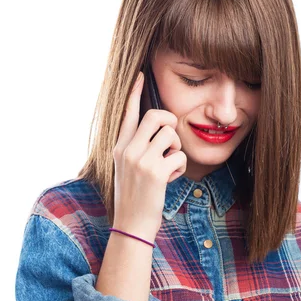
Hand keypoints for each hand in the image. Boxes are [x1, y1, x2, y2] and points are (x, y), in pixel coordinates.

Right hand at [112, 71, 186, 238]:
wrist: (131, 225)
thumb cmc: (134, 198)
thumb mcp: (126, 170)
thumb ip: (136, 148)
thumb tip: (157, 131)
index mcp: (120, 147)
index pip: (128, 114)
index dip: (135, 93)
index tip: (141, 75)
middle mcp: (128, 150)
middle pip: (156, 115)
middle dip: (170, 122)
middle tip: (171, 138)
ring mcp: (141, 160)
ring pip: (171, 135)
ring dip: (176, 149)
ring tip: (169, 165)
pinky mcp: (156, 172)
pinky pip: (180, 157)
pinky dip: (180, 168)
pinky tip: (170, 180)